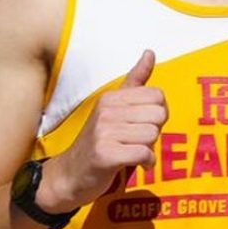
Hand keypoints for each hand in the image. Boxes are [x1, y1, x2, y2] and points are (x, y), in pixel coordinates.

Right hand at [38, 50, 167, 211]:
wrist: (69, 176)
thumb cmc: (99, 140)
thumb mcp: (115, 108)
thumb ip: (135, 81)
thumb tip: (150, 52)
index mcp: (111, 98)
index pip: (157, 95)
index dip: (158, 113)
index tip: (144, 124)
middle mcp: (106, 111)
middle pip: (158, 115)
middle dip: (154, 131)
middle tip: (137, 140)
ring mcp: (103, 132)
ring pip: (152, 135)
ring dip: (149, 148)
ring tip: (132, 151)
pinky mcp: (105, 155)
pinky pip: (144, 154)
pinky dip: (147, 163)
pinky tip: (137, 165)